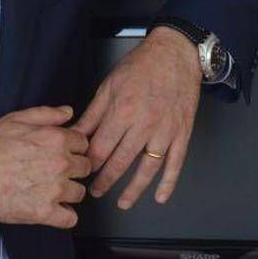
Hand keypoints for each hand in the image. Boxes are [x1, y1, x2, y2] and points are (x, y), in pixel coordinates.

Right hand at [0, 105, 91, 228]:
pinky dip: (63, 216)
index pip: (83, 144)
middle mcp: (61, 163)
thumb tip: (68, 112)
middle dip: (73, 169)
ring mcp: (55, 189)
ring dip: (68, 192)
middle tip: (53, 172)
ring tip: (49, 190)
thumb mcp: (16, 119)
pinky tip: (51, 209)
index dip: (72, 148)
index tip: (62, 153)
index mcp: (56, 139)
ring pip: (79, 193)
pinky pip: (70, 219)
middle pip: (85, 168)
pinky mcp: (46, 212)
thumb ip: (46, 114)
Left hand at [72, 27, 200, 208]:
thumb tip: (75, 133)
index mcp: (122, 111)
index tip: (80, 171)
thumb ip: (93, 113)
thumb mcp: (109, 85)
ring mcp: (165, 131)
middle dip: (106, 180)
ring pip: (148, 168)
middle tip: (95, 192)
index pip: (101, 147)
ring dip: (134, 189)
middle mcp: (144, 124)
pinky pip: (175, 163)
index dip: (89, 162)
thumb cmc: (140, 66)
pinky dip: (168, 183)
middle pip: (121, 161)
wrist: (175, 54)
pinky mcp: (182, 133)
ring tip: (122, 203)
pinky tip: (160, 197)